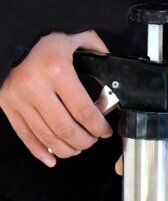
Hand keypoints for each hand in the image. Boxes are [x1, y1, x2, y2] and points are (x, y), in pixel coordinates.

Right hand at [0, 31, 112, 166]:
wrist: (9, 29)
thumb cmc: (43, 34)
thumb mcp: (75, 36)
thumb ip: (97, 52)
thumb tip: (113, 73)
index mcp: (56, 70)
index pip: (84, 112)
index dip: (99, 128)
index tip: (106, 131)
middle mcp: (35, 86)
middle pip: (66, 129)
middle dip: (85, 141)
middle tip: (93, 139)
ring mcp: (18, 97)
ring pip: (47, 137)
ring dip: (67, 149)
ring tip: (78, 147)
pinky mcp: (6, 103)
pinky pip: (24, 135)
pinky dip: (39, 151)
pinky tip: (52, 158)